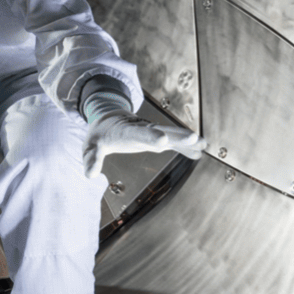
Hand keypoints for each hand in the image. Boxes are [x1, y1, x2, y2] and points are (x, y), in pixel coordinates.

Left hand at [82, 109, 206, 178]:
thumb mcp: (90, 146)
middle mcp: (143, 129)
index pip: (139, 133)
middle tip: (194, 138)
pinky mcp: (157, 137)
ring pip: (172, 134)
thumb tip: (89, 175)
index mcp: (127, 131)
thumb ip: (91, 159)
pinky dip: (186, 147)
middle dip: (178, 135)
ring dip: (187, 139)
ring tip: (203, 143)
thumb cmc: (100, 134)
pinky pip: (174, 142)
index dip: (151, 136)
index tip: (163, 141)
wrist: (109, 118)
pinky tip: (200, 152)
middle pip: (163, 131)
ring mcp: (152, 132)